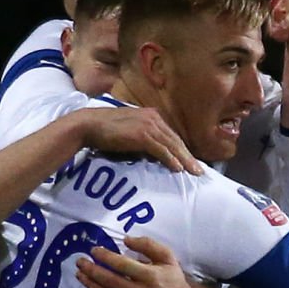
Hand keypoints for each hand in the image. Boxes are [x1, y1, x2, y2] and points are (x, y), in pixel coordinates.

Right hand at [73, 106, 201, 174]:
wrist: (89, 125)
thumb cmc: (105, 130)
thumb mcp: (129, 131)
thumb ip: (143, 139)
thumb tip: (154, 155)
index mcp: (151, 115)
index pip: (171, 135)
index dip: (182, 149)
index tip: (190, 161)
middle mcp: (153, 118)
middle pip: (176, 140)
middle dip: (188, 156)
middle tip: (199, 170)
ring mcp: (148, 125)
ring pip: (172, 145)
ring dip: (184, 160)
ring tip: (194, 172)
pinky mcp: (142, 135)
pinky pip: (161, 150)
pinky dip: (171, 160)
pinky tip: (178, 169)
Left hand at [76, 236, 199, 287]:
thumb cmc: (174, 278)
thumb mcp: (167, 257)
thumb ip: (148, 245)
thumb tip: (125, 240)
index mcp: (151, 276)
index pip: (121, 265)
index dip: (105, 256)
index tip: (94, 250)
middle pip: (110, 281)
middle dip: (91, 270)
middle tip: (80, 262)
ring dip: (91, 285)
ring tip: (81, 275)